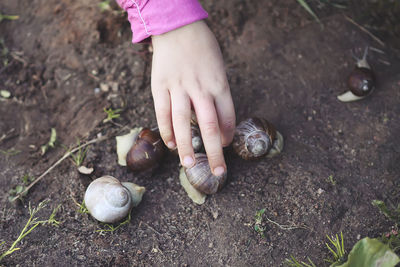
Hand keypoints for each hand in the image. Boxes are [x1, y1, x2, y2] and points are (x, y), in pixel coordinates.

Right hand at [151, 20, 234, 175]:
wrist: (176, 27)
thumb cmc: (202, 49)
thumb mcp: (218, 68)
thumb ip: (218, 95)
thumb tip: (218, 124)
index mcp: (219, 84)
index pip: (227, 117)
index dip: (227, 135)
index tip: (225, 146)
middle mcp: (200, 88)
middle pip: (210, 126)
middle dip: (215, 152)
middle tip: (217, 172)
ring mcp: (179, 88)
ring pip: (183, 124)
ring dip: (186, 147)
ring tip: (188, 166)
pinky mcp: (160, 87)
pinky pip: (163, 113)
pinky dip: (166, 131)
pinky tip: (171, 145)